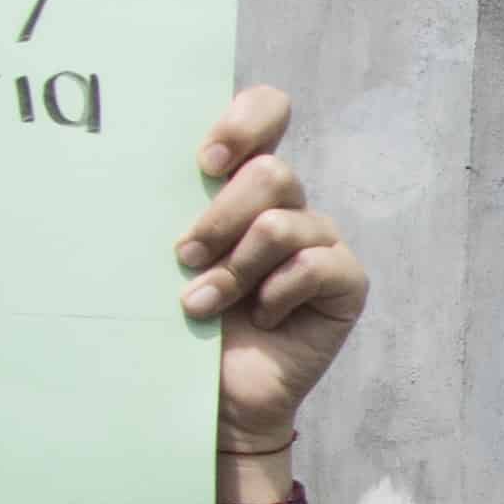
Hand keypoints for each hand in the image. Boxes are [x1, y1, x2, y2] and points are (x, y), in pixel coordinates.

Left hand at [182, 90, 365, 458]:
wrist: (213, 394)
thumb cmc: (181, 320)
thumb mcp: (169, 252)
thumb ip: (177, 203)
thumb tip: (156, 161)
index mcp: (244, 180)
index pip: (268, 110)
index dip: (245, 122)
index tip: (203, 163)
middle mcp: (287, 204)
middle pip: (271, 172)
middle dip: (220, 216)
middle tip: (185, 255)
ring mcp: (320, 242)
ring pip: (282, 222)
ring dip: (235, 267)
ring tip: (203, 304)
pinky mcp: (346, 282)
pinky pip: (315, 265)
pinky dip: (276, 294)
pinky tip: (262, 320)